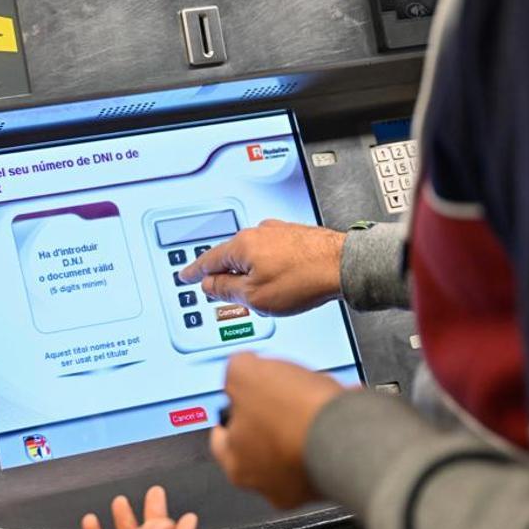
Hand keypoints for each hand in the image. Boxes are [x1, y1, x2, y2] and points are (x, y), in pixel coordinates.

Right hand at [179, 220, 344, 315]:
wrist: (344, 266)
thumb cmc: (303, 279)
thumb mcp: (255, 297)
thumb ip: (227, 290)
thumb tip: (210, 285)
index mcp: (241, 246)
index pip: (208, 260)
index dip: (194, 271)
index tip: (185, 275)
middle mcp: (257, 232)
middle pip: (231, 257)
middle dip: (228, 275)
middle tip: (226, 292)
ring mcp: (278, 231)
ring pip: (254, 255)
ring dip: (253, 273)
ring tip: (266, 294)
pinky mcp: (295, 235)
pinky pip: (272, 252)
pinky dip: (271, 266)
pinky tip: (283, 281)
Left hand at [210, 353, 342, 508]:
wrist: (351, 431)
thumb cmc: (294, 413)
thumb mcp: (244, 371)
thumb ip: (235, 370)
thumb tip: (240, 367)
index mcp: (238, 464)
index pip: (221, 438)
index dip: (229, 410)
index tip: (237, 399)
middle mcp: (269, 483)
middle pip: (262, 440)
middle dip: (271, 412)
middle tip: (280, 392)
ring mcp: (305, 484)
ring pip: (297, 440)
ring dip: (304, 416)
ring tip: (314, 392)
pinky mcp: (336, 476)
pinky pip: (328, 443)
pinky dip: (331, 423)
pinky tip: (336, 402)